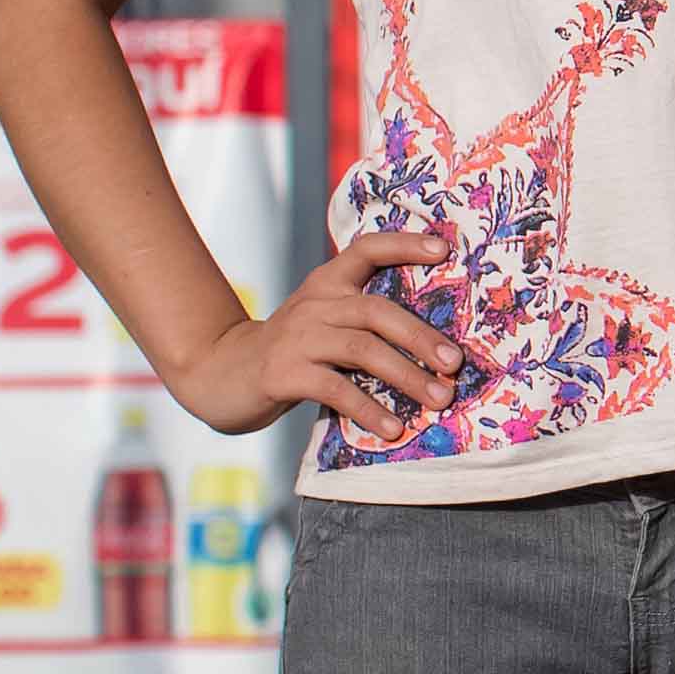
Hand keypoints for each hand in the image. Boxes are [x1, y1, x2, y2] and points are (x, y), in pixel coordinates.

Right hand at [171, 232, 462, 443]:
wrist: (219, 376)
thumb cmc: (291, 352)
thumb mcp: (323, 324)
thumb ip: (363, 323)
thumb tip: (437, 350)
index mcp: (326, 284)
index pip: (366, 250)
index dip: (405, 245)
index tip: (446, 250)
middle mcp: (313, 304)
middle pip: (377, 311)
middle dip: (422, 337)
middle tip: (455, 364)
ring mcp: (296, 337)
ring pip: (362, 350)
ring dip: (407, 376)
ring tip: (439, 400)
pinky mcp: (282, 373)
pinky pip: (336, 389)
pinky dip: (369, 409)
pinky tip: (393, 428)